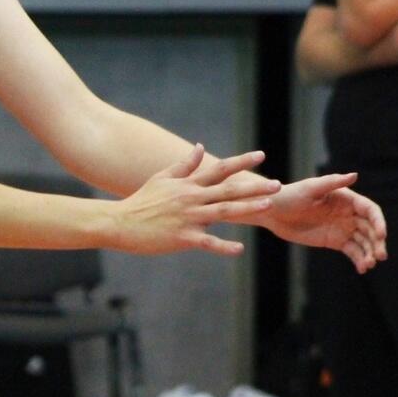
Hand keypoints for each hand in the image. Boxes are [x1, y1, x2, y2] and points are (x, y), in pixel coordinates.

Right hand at [112, 144, 279, 255]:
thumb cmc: (141, 200)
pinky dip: (224, 246)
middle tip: (277, 184)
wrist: (120, 222)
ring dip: (247, 208)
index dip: (241, 161)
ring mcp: (189, 218)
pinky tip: (239, 249)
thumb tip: (199, 147)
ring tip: (268, 205)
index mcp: (188, 184)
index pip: (219, 169)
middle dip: (254, 186)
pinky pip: (208, 242)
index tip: (261, 155)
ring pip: (224, 212)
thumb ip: (184, 165)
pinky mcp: (183, 237)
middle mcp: (191, 198)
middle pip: (228, 190)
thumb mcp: (161, 178)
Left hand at [261, 173, 387, 272]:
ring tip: (369, 264)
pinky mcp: (335, 241)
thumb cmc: (291, 195)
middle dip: (378, 242)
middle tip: (380, 256)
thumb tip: (355, 175)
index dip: (378, 222)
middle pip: (371, 228)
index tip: (381, 235)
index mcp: (346, 198)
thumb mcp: (311, 188)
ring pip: (364, 242)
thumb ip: (333, 183)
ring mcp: (343, 228)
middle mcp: (348, 213)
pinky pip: (353, 251)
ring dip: (370, 253)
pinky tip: (362, 268)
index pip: (370, 210)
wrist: (273, 211)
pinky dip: (359, 260)